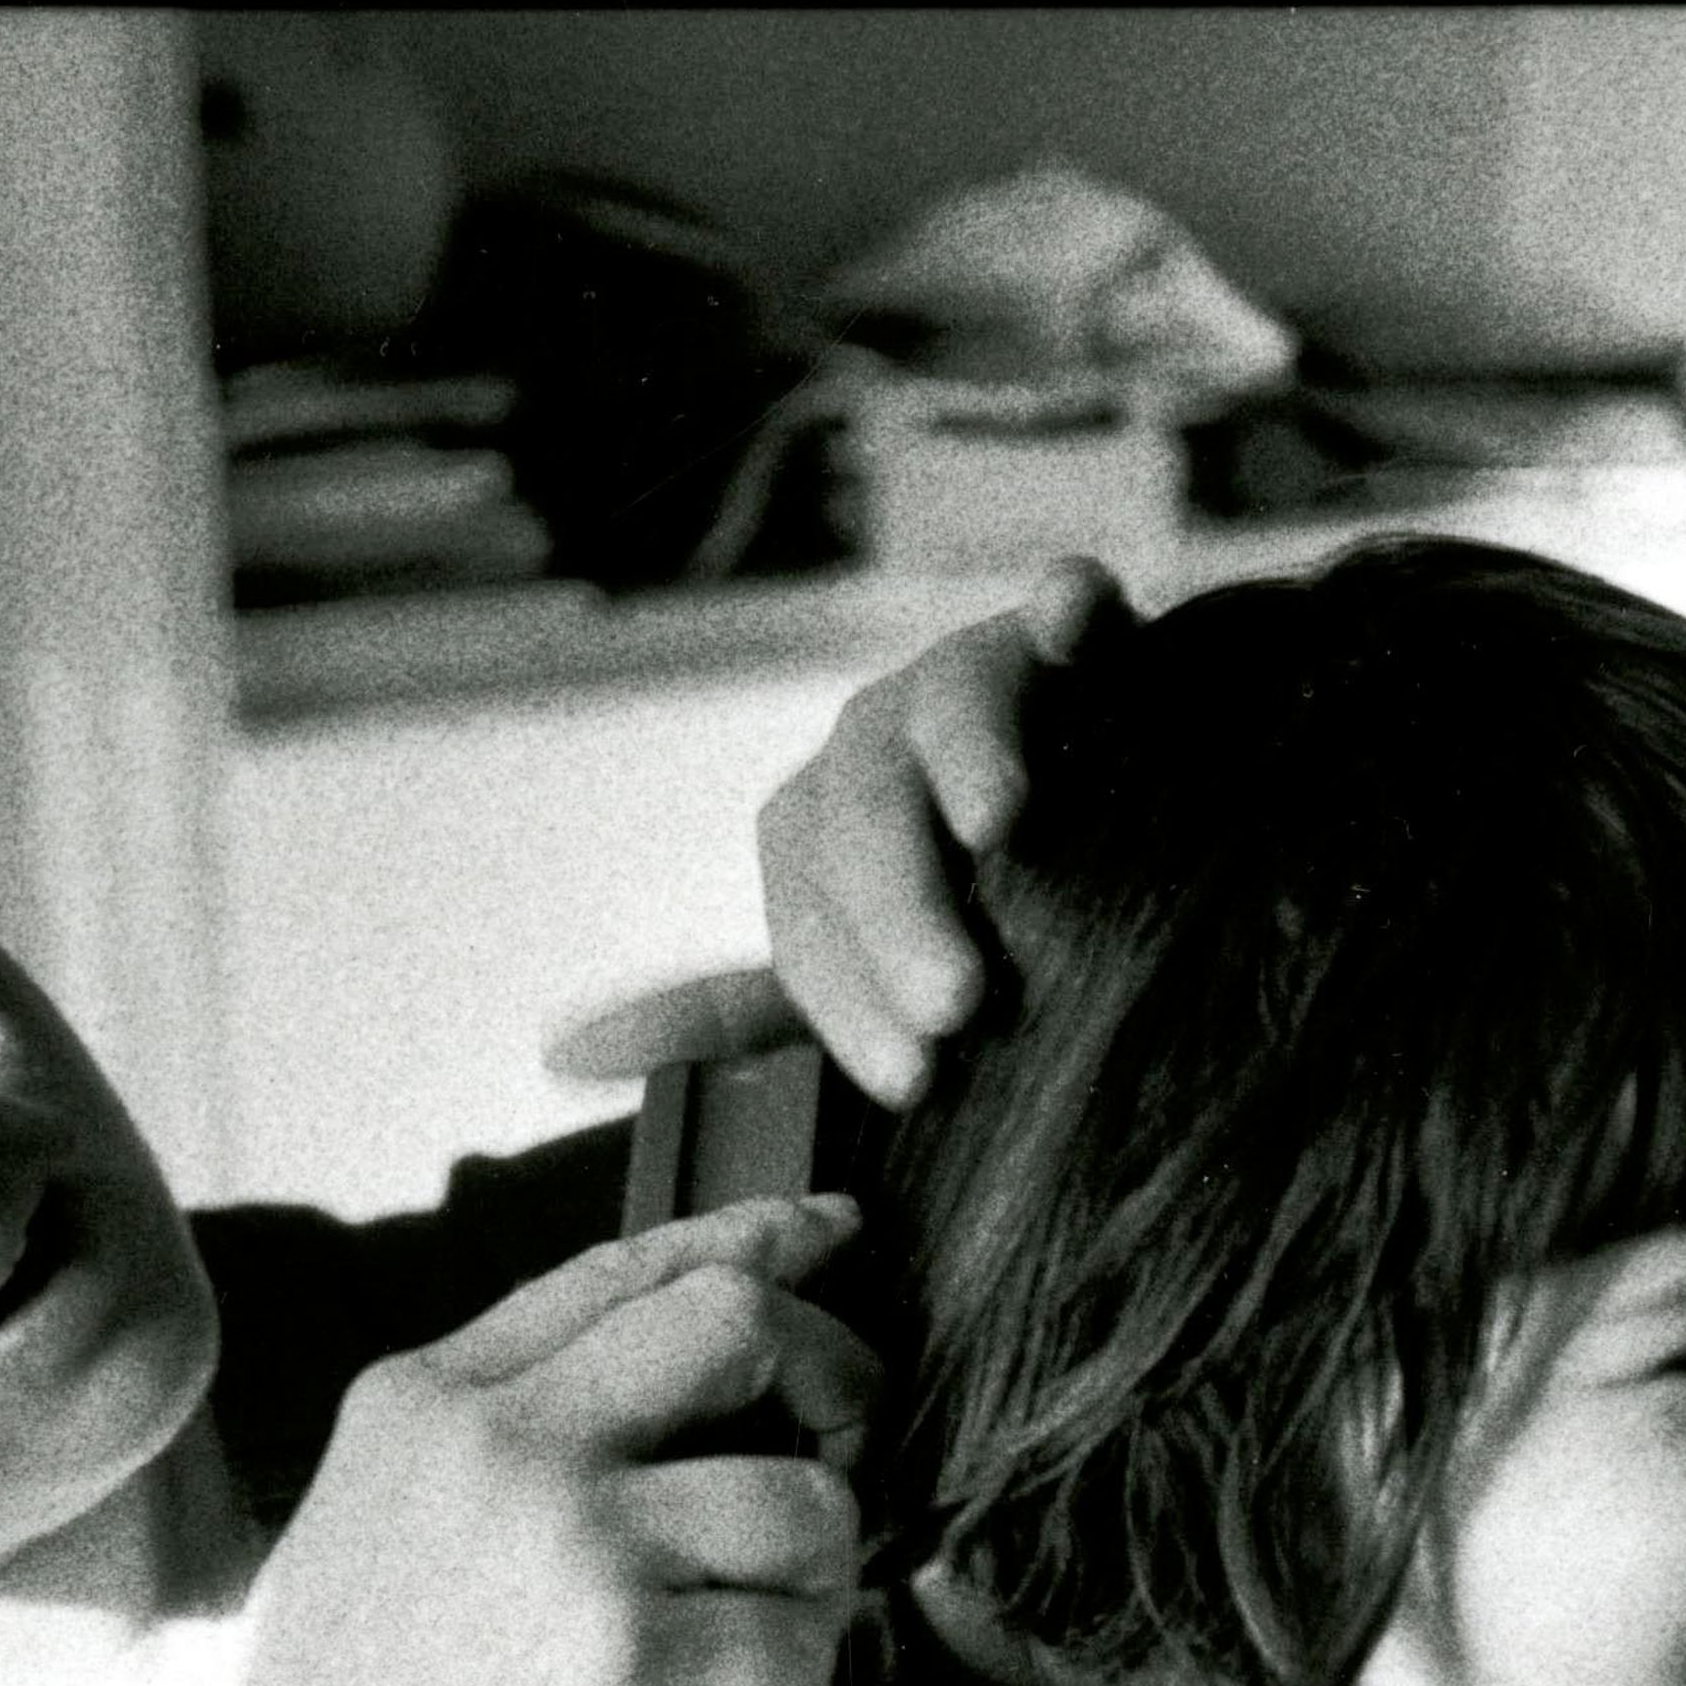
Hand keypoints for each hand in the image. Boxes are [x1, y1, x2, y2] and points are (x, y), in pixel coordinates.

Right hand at [1, 1194, 875, 1685]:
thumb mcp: (368, 1540)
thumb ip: (490, 1454)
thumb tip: (672, 1409)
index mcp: (426, 1404)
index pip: (627, 1268)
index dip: (757, 1240)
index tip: (830, 1237)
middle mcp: (499, 1447)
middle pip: (744, 1328)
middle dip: (837, 1386)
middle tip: (847, 1465)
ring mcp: (569, 1551)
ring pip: (806, 1506)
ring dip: (815, 1597)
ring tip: (752, 1674)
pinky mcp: (629, 1670)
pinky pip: (802, 1647)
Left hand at [755, 556, 1125, 1104]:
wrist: (1117, 820)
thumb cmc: (968, 919)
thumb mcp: (848, 972)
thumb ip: (735, 1016)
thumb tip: (568, 1054)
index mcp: (822, 831)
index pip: (809, 914)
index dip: (847, 999)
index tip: (910, 1083)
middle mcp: (881, 747)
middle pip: (862, 811)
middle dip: (900, 906)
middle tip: (957, 1003)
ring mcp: (973, 683)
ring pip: (945, 701)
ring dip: (963, 756)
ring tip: (1000, 824)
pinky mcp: (1072, 636)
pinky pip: (1068, 604)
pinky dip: (1065, 602)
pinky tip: (1067, 617)